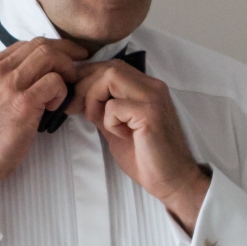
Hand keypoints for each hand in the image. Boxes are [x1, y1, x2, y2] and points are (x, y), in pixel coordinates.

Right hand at [0, 37, 89, 200]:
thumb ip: (8, 78)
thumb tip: (39, 69)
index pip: (27, 43)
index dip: (52, 47)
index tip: (66, 56)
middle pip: (41, 44)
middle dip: (67, 51)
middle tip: (80, 62)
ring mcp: (8, 84)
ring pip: (49, 56)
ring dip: (66, 69)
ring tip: (65, 88)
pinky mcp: (22, 102)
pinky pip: (55, 81)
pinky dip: (62, 91)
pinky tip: (53, 107)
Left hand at [74, 60, 209, 231]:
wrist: (172, 179)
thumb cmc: (146, 157)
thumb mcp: (117, 126)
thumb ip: (102, 108)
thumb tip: (77, 95)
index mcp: (147, 87)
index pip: (112, 66)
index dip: (88, 77)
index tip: (74, 98)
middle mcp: (153, 87)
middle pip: (109, 67)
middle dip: (85, 86)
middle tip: (75, 108)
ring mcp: (153, 98)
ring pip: (110, 77)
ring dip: (94, 98)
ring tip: (98, 121)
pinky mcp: (149, 114)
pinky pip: (114, 106)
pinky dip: (108, 121)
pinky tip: (121, 135)